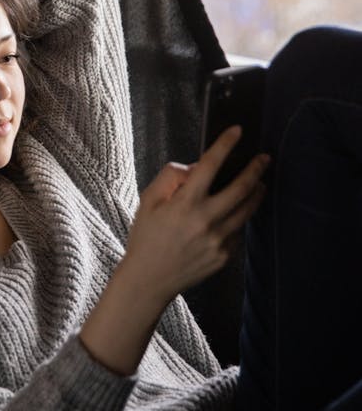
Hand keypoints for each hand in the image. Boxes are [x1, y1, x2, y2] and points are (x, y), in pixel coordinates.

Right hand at [121, 127, 269, 306]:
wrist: (149, 280)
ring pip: (247, 210)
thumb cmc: (146, 237)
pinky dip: (239, 218)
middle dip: (256, 169)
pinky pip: (238, 231)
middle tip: (264, 158)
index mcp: (185, 203)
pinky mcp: (224, 255)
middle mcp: (206, 220)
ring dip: (257, 192)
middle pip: (242, 188)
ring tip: (260, 182)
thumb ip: (171, 178)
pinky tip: (235, 213)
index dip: (225, 144)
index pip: (210, 165)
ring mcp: (218, 240)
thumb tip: (195, 168)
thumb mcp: (148, 201)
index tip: (237, 131)